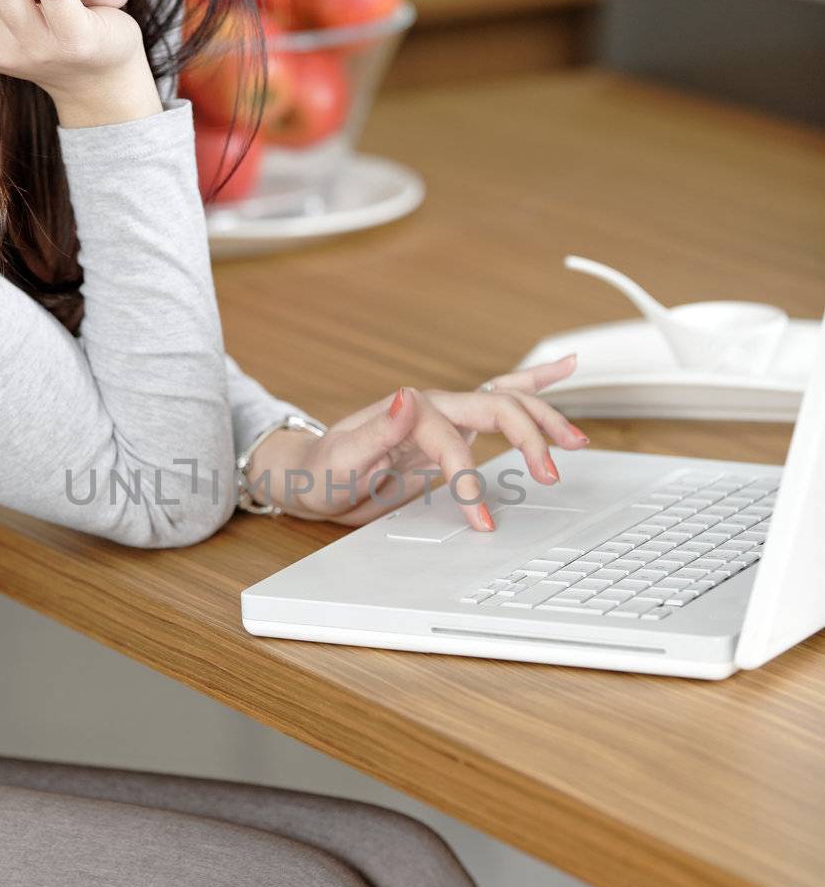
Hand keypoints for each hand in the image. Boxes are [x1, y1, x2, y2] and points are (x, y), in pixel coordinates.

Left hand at [248, 354, 587, 530]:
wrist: (310, 476)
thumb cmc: (320, 471)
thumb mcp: (339, 461)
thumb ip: (375, 434)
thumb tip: (406, 400)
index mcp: (409, 412)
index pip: (454, 441)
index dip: (470, 479)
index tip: (480, 517)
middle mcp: (432, 406)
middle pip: (497, 407)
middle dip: (530, 437)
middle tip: (552, 474)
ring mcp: (445, 416)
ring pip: (507, 401)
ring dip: (544, 415)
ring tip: (575, 439)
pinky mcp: (452, 432)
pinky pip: (498, 402)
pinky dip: (533, 385)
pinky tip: (563, 369)